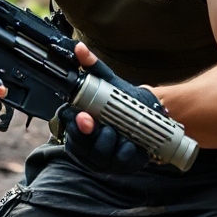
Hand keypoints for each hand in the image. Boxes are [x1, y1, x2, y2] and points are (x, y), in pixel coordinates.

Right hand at [58, 43, 164, 174]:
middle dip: (93, 136)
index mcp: (77, 123)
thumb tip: (80, 48)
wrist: (148, 115)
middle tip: (104, 126)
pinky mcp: (118, 168)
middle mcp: (85, 144)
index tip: (83, 116)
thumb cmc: (122, 100)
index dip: (74, 124)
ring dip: (109, 143)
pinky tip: (130, 144)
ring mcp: (101, 159)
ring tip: (118, 132)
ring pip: (100, 156)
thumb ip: (93, 67)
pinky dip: (126, 153)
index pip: (68, 126)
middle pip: (82, 146)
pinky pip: (120, 163)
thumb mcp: (108, 83)